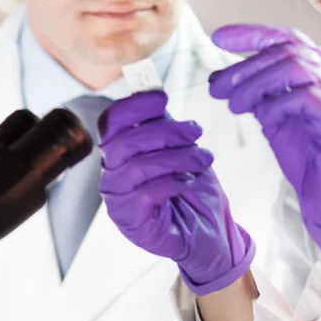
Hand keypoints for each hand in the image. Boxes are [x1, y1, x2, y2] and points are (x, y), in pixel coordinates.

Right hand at [97, 90, 254, 294]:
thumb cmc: (191, 185)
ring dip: (176, 157)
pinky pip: (146, 194)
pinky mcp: (130, 221)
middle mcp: (112, 172)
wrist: (209, 227)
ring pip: (137, 166)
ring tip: (203, 158)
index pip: (111, 121)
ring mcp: (118, 198)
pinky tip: (189, 180)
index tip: (162, 99)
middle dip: (165, 131)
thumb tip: (153, 92)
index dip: (134, 105)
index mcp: (120, 150)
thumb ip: (163, 123)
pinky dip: (173, 181)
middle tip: (196, 131)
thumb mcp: (179, 146)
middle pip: (124, 141)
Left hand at [209, 24, 320, 282]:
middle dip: (244, 66)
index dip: (251, 34)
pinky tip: (265, 120)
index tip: (218, 37)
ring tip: (233, 105)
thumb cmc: (305, 157)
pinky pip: (305, 95)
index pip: (285, 38)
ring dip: (255, 83)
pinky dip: (277, 104)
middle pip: (285, 50)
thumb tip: (218, 77)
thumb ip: (254, 93)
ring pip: (294, 66)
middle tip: (216, 87)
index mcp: (318, 70)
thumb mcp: (272, 117)